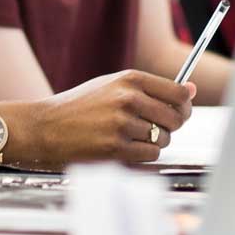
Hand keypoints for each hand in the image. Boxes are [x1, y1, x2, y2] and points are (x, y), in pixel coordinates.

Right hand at [16, 69, 196, 164]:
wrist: (44, 126)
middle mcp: (128, 99)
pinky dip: (143, 156)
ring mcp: (121, 124)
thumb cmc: (81, 106)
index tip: (178, 111)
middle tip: (151, 128)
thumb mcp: (112, 86)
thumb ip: (151, 88)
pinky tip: (125, 149)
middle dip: (169, 127)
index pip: (178, 93)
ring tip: (130, 137)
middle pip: (175, 118)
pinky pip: (150, 155)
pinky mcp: (114, 149)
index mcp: (130, 79)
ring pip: (163, 139)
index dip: (183, 106)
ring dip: (153, 142)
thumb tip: (191, 90)